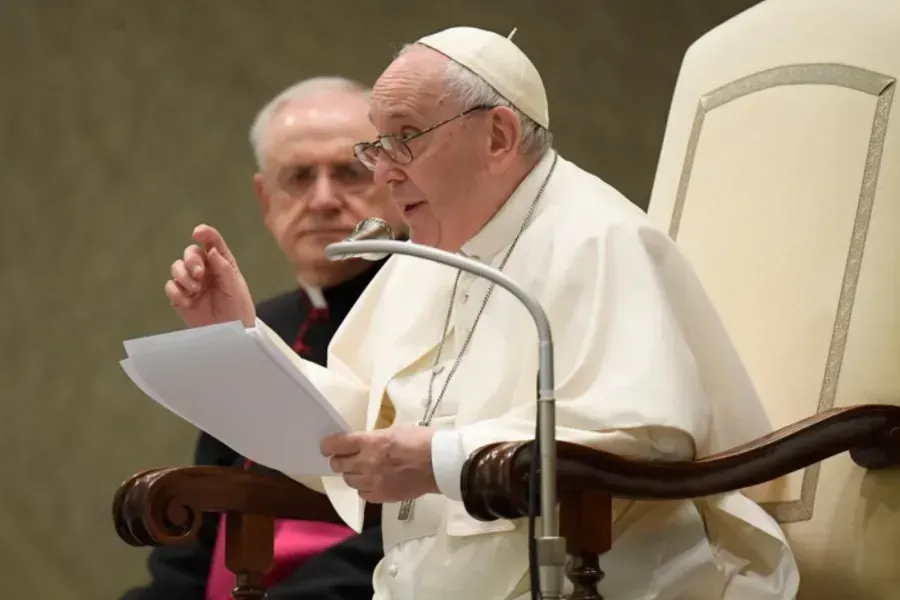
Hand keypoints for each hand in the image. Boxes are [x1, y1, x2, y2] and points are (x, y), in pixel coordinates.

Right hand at [164, 224, 255, 327]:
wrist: (229, 333)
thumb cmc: (238, 308)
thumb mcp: (236, 289)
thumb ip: (225, 269)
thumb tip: (212, 251)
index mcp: (221, 263)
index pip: (212, 242)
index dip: (205, 233)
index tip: (198, 233)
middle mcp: (205, 269)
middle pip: (190, 253)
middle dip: (191, 260)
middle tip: (199, 274)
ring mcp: (191, 283)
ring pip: (177, 267)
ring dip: (183, 275)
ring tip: (195, 289)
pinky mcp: (180, 297)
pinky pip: (171, 286)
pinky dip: (176, 291)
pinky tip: (187, 301)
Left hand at [320, 426, 437, 502]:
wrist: (439, 465)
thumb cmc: (420, 441)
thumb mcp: (394, 431)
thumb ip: (374, 439)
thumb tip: (361, 445)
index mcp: (371, 442)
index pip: (337, 444)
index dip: (328, 446)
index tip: (326, 447)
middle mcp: (367, 463)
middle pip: (338, 465)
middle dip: (339, 460)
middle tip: (346, 458)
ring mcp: (373, 482)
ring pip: (348, 480)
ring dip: (352, 474)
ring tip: (363, 470)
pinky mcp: (381, 496)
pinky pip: (362, 494)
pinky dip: (364, 488)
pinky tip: (374, 482)